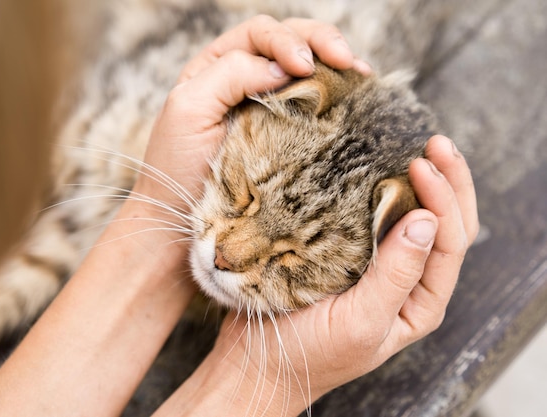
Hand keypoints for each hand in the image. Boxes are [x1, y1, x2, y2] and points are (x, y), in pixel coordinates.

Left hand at [132, 15, 370, 211]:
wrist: (181, 218)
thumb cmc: (176, 165)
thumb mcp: (189, 108)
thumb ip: (230, 74)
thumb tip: (283, 67)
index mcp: (219, 67)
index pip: (260, 35)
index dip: (286, 41)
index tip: (303, 67)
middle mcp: (248, 81)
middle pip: (291, 42)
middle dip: (321, 43)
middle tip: (346, 60)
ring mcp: (272, 109)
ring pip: (310, 70)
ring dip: (338, 66)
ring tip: (361, 74)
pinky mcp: (290, 138)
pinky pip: (318, 107)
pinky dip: (339, 98)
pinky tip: (357, 98)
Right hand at [156, 135, 478, 416]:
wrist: (257, 360)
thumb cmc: (308, 351)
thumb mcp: (360, 322)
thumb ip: (397, 275)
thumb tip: (427, 220)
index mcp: (419, 302)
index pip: (449, 242)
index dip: (444, 199)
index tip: (420, 164)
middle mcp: (407, 281)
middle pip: (444, 225)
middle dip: (448, 182)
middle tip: (435, 142)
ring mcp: (378, 265)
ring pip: (415, 217)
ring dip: (423, 183)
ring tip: (419, 147)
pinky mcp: (347, 254)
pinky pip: (376, 217)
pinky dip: (384, 189)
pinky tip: (377, 167)